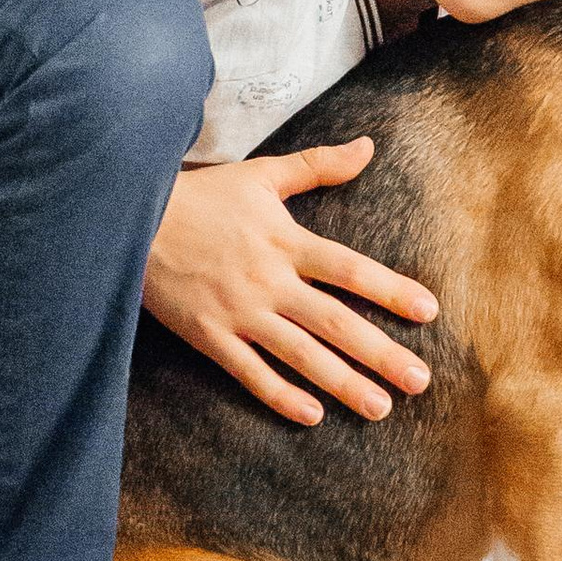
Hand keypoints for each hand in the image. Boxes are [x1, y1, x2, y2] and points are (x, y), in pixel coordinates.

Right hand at [144, 138, 437, 427]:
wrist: (132, 219)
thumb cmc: (202, 196)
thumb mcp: (262, 173)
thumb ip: (318, 166)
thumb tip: (368, 146)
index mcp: (286, 242)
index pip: (350, 270)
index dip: (390, 290)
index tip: (429, 312)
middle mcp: (269, 281)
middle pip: (335, 322)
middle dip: (381, 354)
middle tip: (420, 381)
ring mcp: (239, 313)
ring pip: (300, 355)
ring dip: (342, 382)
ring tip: (380, 407)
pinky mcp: (209, 336)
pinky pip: (250, 372)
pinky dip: (280, 395)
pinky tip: (312, 414)